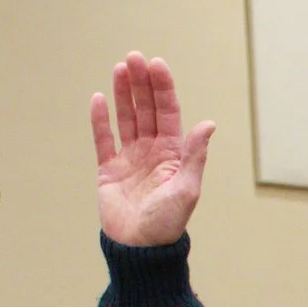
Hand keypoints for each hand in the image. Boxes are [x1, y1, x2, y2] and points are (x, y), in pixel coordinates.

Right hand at [91, 53, 215, 246]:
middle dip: (141, 83)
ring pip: (126, 118)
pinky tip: (98, 99)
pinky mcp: (108, 169)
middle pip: (146, 109)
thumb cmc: (167, 223)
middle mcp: (152, 150)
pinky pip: (103, 140)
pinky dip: (100, 120)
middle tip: (134, 57)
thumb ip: (195, 156)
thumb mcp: (187, 189)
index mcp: (173, 153)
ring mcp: (129, 158)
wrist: (139, 248)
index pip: (168, 112)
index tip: (156, 64)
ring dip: (123, 94)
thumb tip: (208, 124)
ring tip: (120, 68)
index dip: (163, 88)